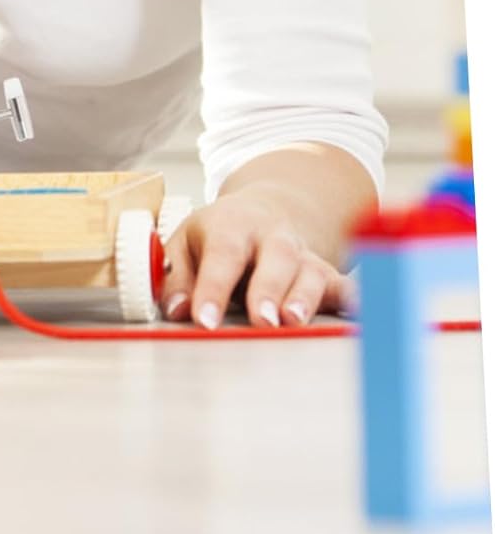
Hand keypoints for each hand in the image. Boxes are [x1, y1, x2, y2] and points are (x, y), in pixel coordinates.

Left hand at [159, 183, 357, 328]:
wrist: (265, 211)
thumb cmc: (218, 235)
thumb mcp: (187, 244)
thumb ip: (178, 277)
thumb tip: (175, 310)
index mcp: (231, 226)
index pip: (222, 254)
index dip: (213, 287)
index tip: (205, 320)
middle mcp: (272, 237)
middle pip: (275, 258)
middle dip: (269, 289)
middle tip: (262, 320)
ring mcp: (304, 255)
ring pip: (310, 271)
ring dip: (304, 297)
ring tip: (294, 322)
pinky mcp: (328, 274)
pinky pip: (345, 286)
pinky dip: (353, 301)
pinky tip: (358, 319)